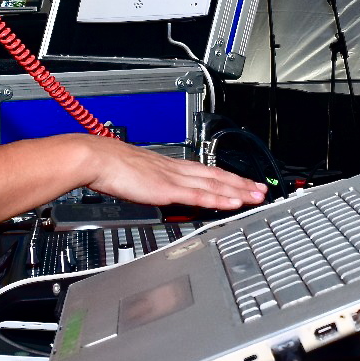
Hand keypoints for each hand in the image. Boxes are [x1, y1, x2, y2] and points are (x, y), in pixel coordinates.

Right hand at [83, 136, 267, 210]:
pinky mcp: (168, 189)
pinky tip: (233, 203)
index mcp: (171, 167)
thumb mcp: (138, 176)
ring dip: (238, 191)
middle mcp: (178, 170)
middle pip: (217, 177)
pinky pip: (199, 196)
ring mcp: (175, 178)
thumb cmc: (111, 167)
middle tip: (262, 190)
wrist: (97, 158)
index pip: (207, 172)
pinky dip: (219, 199)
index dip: (228, 178)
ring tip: (257, 196)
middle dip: (241, 184)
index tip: (244, 183)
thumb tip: (158, 193)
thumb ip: (153, 185)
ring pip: (214, 185)